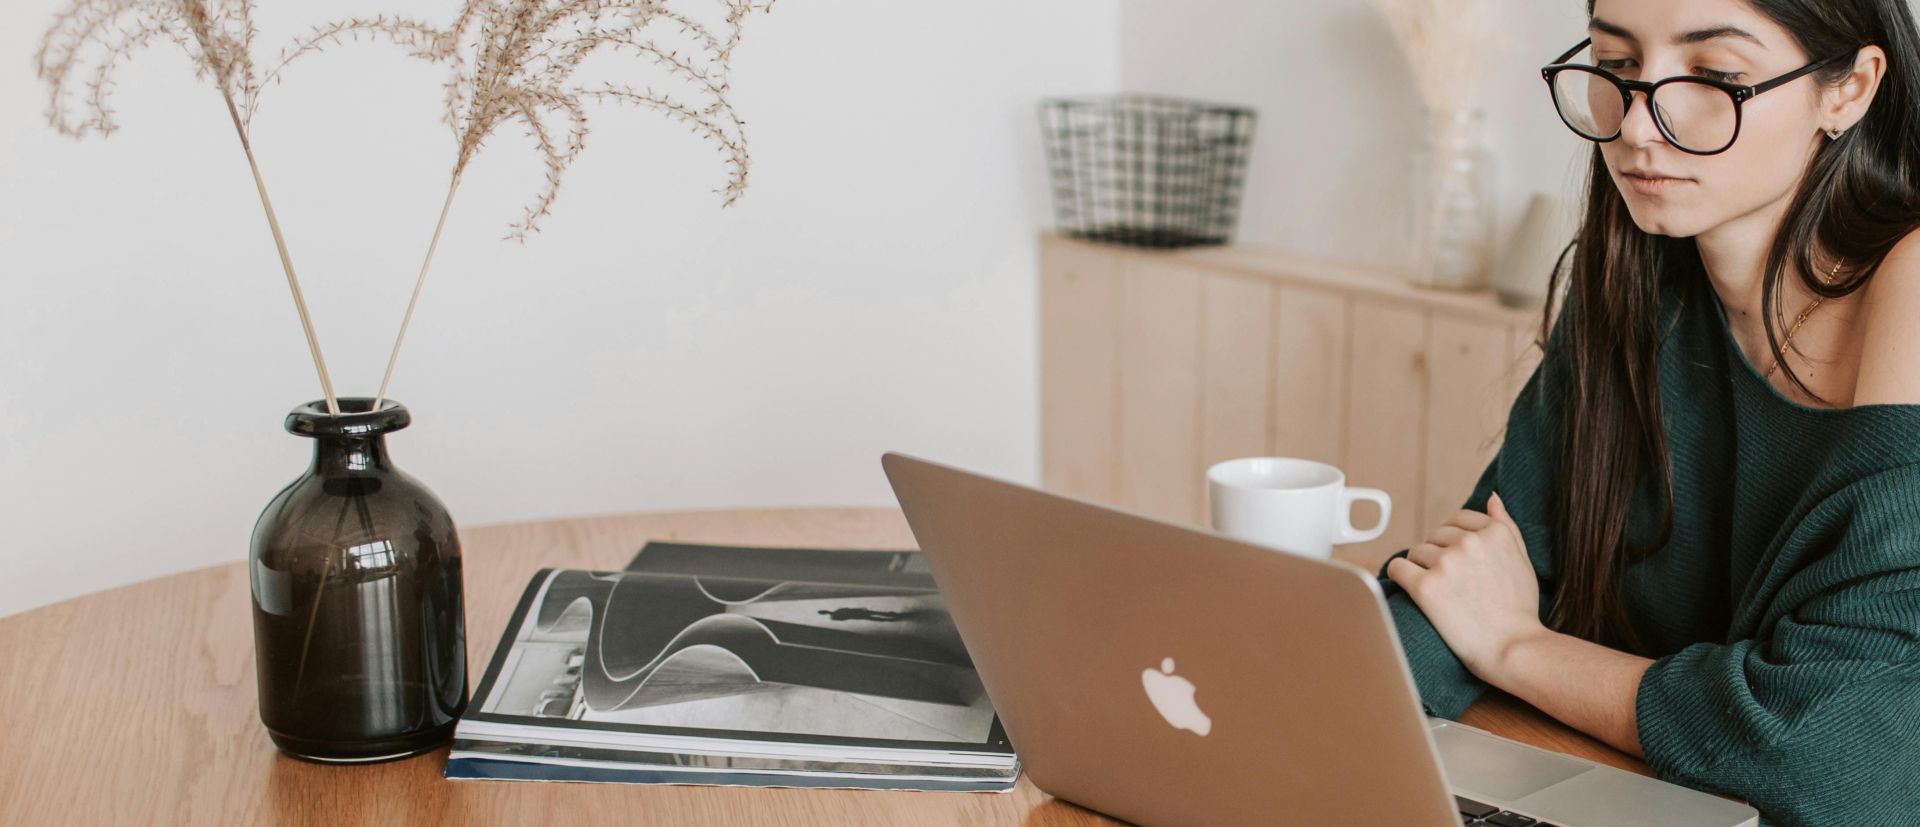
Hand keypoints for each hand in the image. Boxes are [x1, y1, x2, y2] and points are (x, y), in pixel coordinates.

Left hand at [1385, 491, 1548, 684]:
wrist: (1512, 648)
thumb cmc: (1519, 609)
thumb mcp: (1523, 560)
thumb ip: (1507, 525)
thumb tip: (1493, 497)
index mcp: (1494, 532)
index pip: (1457, 520)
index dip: (1455, 542)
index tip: (1460, 564)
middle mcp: (1470, 542)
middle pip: (1435, 536)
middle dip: (1438, 555)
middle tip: (1452, 583)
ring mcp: (1446, 563)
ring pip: (1416, 552)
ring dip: (1421, 568)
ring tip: (1440, 593)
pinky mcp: (1425, 586)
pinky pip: (1397, 568)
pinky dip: (1399, 576)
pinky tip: (1410, 588)